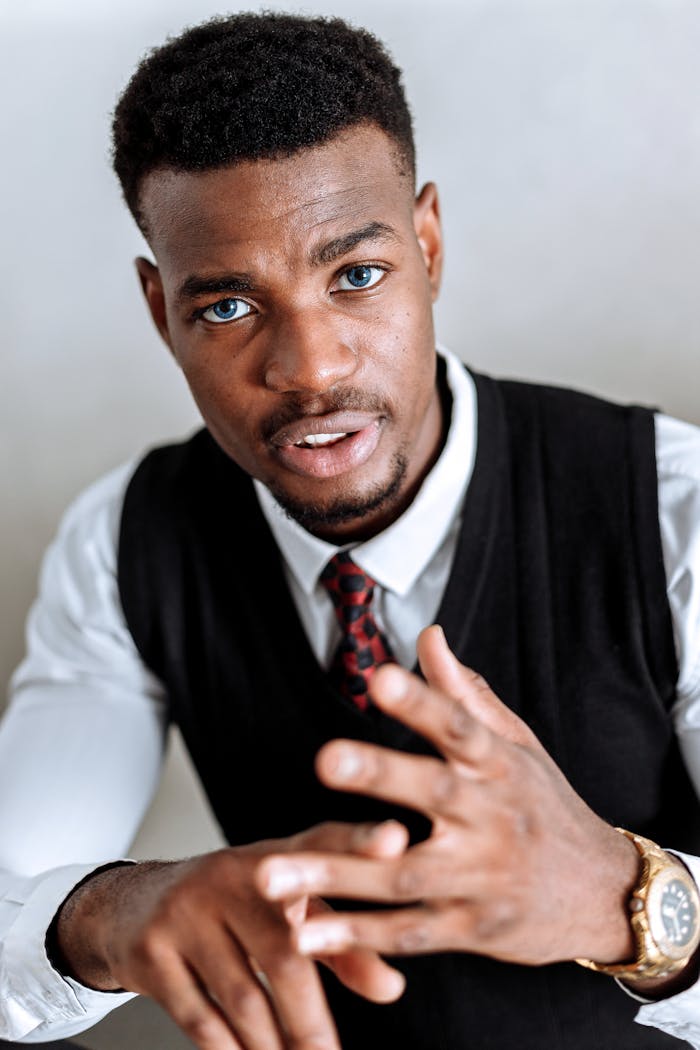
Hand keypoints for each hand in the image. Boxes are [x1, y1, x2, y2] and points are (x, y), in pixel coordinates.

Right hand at [56, 820, 407, 1049]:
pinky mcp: (152, 949)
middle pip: (285, 952)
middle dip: (311, 1021)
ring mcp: (187, 910)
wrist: (130, 905)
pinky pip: (199, 1015)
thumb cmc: (231, 907)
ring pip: (244, 996)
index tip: (397, 840)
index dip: (358, 841)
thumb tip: (392, 989)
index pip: (322, 841)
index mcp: (275, 858)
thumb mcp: (285, 910)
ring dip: (273, 1047)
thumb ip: (344, 944)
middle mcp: (232, 875)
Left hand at [258, 626, 639, 968]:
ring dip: (338, 875)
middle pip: (433, 793)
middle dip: (379, 774)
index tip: (378, 677)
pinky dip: (359, 936)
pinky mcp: (473, 928)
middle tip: (324, 760)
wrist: (603, 892)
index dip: (420, 702)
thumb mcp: (519, 745)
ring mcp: (483, 878)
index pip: (459, 726)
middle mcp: (492, 817)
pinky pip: (410, 934)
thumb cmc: (545, 807)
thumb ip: (464, 696)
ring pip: (404, 876)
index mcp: (499, 765)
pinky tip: (306, 935)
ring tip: (272, 876)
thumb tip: (428, 636)